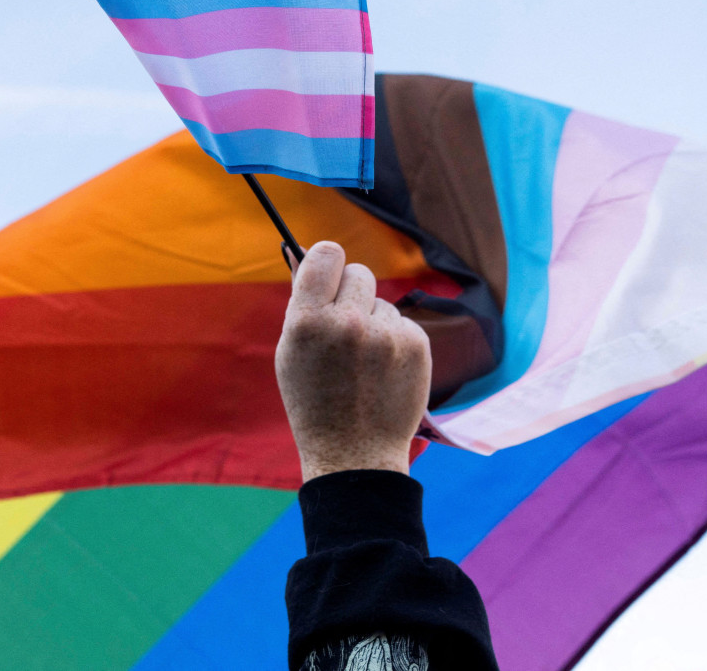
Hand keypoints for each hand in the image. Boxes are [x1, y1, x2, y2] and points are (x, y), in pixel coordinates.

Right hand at [275, 241, 431, 481]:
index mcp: (308, 321)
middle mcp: (348, 322)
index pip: (326, 254)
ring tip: (363, 362)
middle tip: (345, 321)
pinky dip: (394, 341)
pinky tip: (383, 370)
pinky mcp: (415, 345)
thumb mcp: (291, 353)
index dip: (328, 260)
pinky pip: (402, 323)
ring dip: (373, 321)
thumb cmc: (314, 402)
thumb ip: (303, 306)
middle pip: (358, 272)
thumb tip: (307, 258)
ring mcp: (385, 334)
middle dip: (352, 291)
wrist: (353, 453)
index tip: (330, 269)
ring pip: (381, 302)